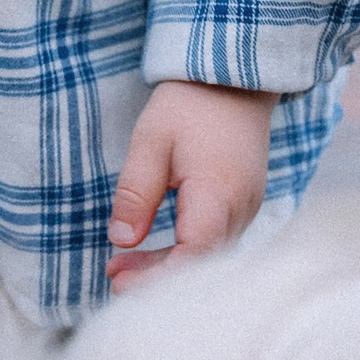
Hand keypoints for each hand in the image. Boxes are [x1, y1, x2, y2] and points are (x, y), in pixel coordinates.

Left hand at [107, 81, 276, 289]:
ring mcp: (248, 207)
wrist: (234, 78)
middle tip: (112, 276)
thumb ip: (136, 193)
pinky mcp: (244, 203)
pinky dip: (185, 251)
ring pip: (209, 255)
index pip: (194, 254)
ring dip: (168, 265)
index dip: (157, 277)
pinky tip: (155, 248)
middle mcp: (241, 207)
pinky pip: (216, 240)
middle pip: (201, 262)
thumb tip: (121, 241)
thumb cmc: (190, 105)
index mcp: (218, 193)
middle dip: (156, 277)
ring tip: (122, 265)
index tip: (118, 281)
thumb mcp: (150, 142)